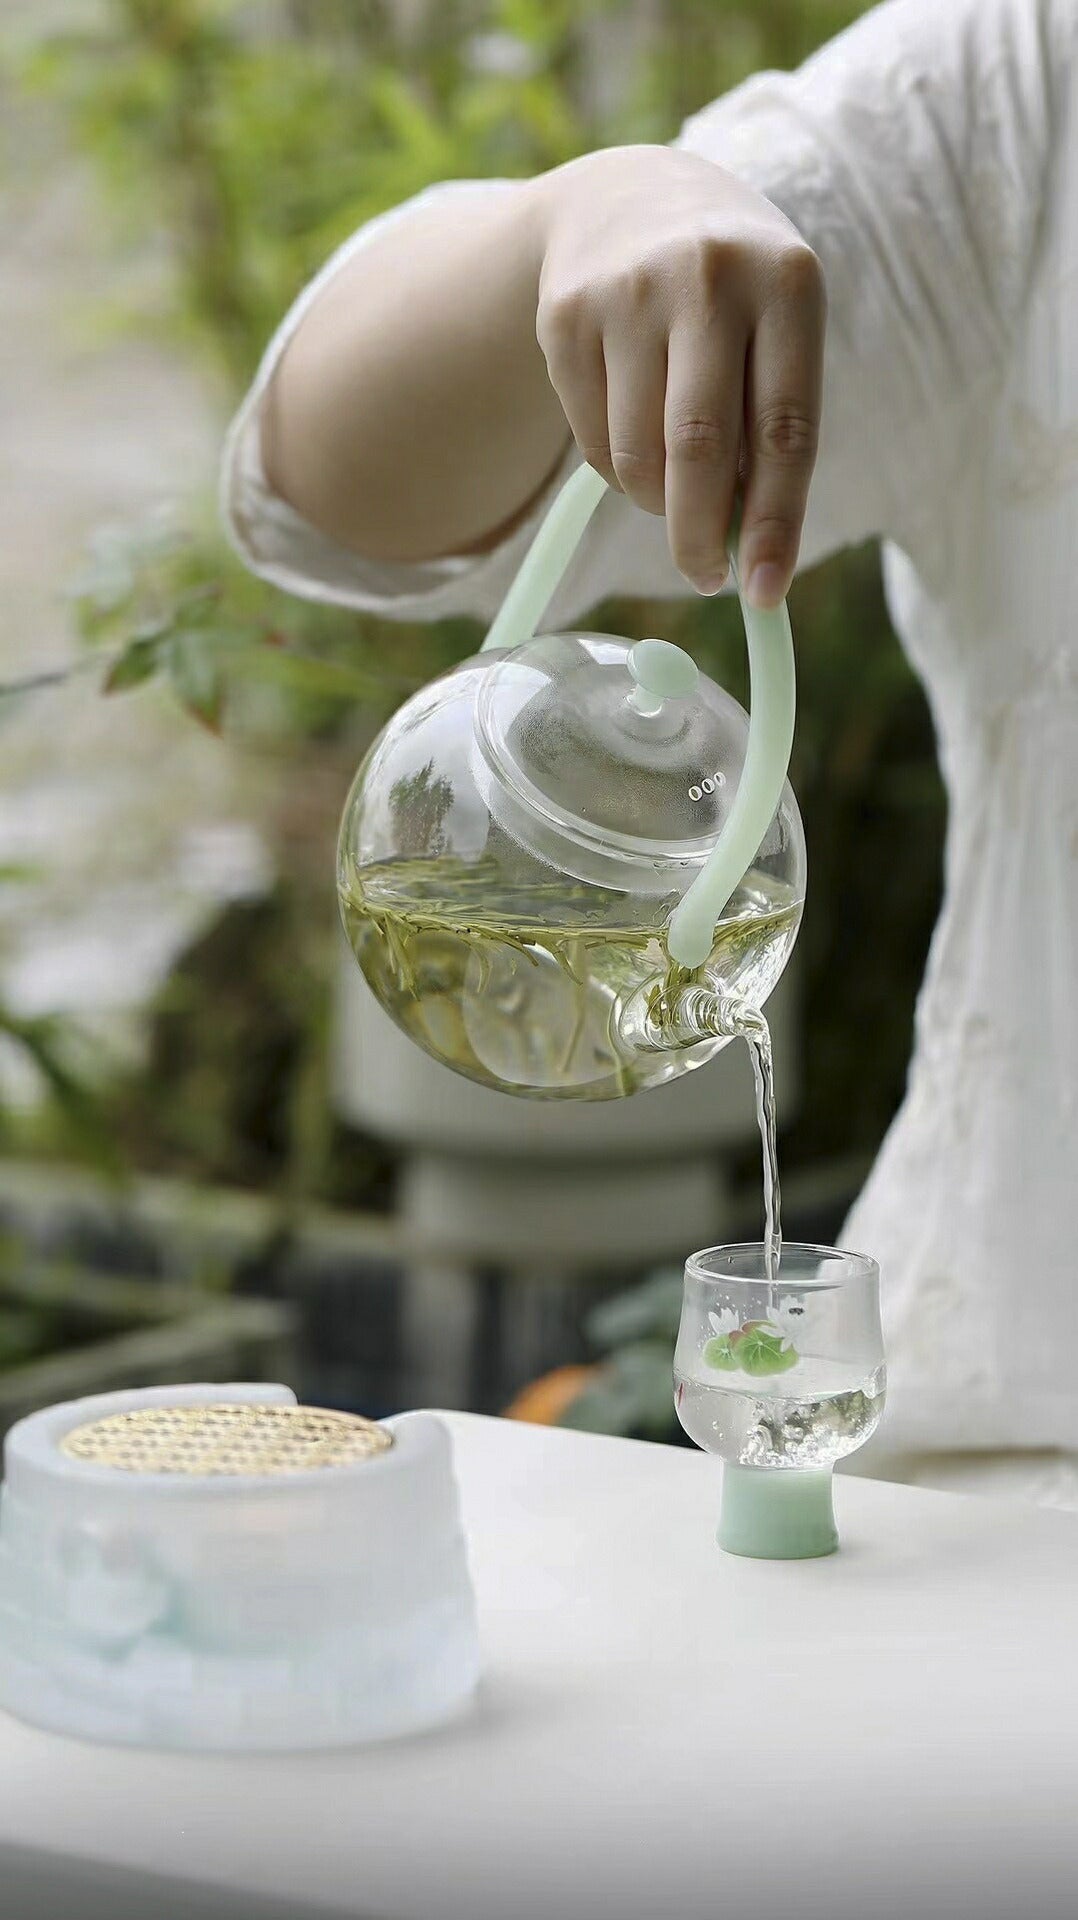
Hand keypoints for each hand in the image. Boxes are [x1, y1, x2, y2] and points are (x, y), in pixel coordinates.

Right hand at [533, 145, 825, 605]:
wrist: (628, 196)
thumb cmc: (728, 294)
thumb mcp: (776, 331)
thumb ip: (771, 428)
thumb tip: (747, 548)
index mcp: (786, 282)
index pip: (785, 430)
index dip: (776, 524)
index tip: (766, 594)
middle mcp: (706, 276)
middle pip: (698, 449)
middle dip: (700, 536)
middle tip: (705, 578)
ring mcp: (626, 291)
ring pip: (636, 456)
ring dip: (655, 501)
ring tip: (672, 488)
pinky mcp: (565, 316)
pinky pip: (591, 439)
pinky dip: (615, 468)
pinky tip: (632, 434)